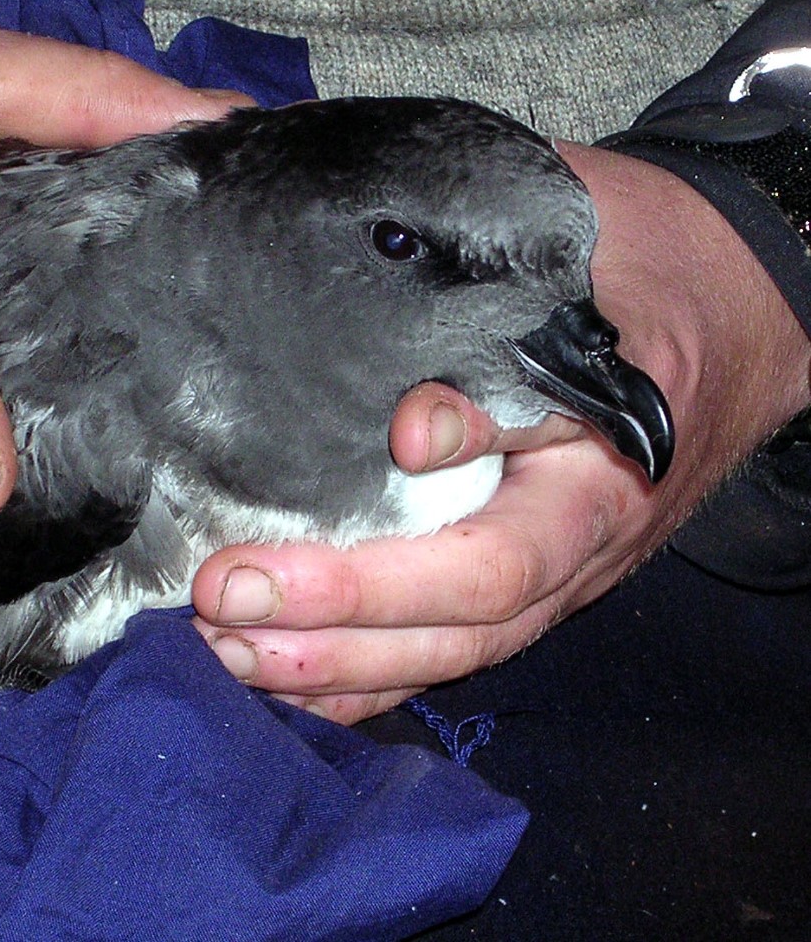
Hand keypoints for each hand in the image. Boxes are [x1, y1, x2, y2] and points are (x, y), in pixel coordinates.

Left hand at [193, 142, 810, 722]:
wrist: (735, 307)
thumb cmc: (647, 271)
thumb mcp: (589, 279)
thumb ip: (509, 350)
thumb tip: (413, 431)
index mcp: (598, 480)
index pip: (492, 558)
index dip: (380, 575)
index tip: (249, 567)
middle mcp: (576, 549)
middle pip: (455, 627)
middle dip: (331, 629)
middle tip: (217, 604)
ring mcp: (554, 574)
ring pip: (445, 653)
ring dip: (331, 667)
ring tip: (225, 654)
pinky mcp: (525, 576)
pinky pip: (446, 649)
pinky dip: (364, 676)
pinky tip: (286, 682)